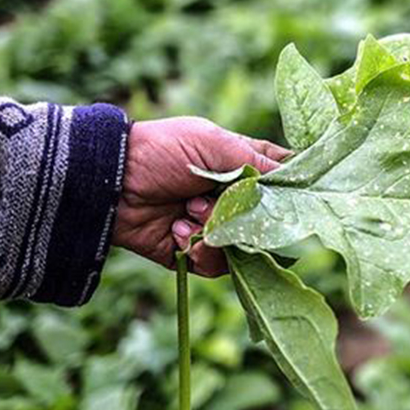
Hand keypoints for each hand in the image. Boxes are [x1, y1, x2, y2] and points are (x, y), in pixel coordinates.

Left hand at [113, 117, 287, 274]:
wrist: (112, 185)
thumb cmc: (163, 151)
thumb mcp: (215, 145)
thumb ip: (258, 163)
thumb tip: (295, 180)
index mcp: (240, 163)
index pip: (282, 175)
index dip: (292, 188)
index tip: (297, 196)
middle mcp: (231, 196)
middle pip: (267, 218)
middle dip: (245, 213)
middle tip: (222, 201)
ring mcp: (213, 225)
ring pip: (243, 245)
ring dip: (215, 230)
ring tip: (188, 211)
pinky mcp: (194, 251)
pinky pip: (216, 264)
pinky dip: (197, 249)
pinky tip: (176, 229)